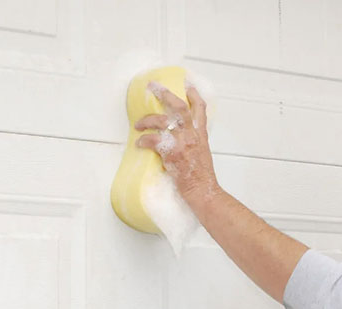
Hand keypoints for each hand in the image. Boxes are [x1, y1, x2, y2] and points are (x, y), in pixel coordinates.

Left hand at [135, 82, 218, 199]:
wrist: (203, 191)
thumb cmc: (201, 177)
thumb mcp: (202, 154)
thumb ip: (192, 142)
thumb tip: (179, 138)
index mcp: (201, 135)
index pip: (200, 109)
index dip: (194, 95)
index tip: (187, 84)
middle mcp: (192, 135)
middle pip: (179, 107)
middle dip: (165, 94)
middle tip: (153, 86)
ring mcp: (182, 143)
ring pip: (162, 121)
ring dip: (147, 120)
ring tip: (138, 124)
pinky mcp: (172, 153)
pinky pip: (153, 141)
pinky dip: (144, 141)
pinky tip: (140, 143)